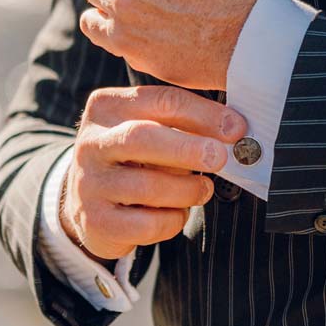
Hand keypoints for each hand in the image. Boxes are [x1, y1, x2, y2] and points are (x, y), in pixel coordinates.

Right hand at [60, 85, 247, 261]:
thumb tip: (233, 130)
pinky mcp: (95, 221)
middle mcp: (91, 142)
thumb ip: (185, 124)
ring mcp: (89, 183)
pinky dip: (173, 220)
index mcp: (107, 107)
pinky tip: (176, 213)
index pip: (162, 101)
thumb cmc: (134, 159)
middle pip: (143, 137)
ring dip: (187, 189)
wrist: (89, 204)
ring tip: (202, 189)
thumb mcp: (150, 130)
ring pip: (149, 186)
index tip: (236, 128)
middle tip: (220, 158)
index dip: (204, 114)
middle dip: (189, 149)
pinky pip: (147, 224)